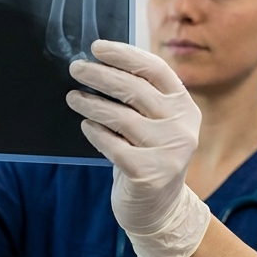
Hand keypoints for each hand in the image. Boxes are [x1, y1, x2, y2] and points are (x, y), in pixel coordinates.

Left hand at [65, 40, 209, 256]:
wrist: (158, 209)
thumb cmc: (148, 155)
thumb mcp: (154, 123)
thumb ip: (139, 97)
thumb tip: (99, 64)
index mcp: (184, 106)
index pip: (155, 70)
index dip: (125, 55)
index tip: (97, 47)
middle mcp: (182, 127)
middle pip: (135, 90)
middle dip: (100, 75)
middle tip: (76, 68)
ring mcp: (168, 152)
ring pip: (121, 117)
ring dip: (91, 103)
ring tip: (72, 97)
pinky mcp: (149, 174)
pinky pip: (113, 146)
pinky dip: (95, 132)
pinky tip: (86, 126)